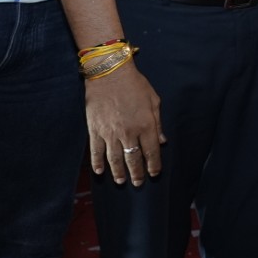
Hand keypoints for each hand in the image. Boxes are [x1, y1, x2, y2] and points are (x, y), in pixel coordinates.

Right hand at [83, 62, 164, 185]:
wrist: (110, 74)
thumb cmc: (135, 85)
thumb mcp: (154, 101)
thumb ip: (158, 123)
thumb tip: (162, 141)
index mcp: (146, 125)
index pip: (151, 151)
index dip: (153, 165)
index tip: (154, 173)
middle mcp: (129, 133)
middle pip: (133, 159)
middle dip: (137, 173)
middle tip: (137, 183)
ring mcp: (110, 133)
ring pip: (114, 159)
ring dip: (118, 172)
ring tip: (122, 181)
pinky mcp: (95, 130)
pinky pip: (96, 151)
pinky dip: (97, 163)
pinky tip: (100, 171)